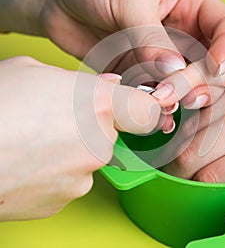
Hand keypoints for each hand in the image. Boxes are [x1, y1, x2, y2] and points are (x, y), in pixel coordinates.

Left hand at [0, 0, 224, 88]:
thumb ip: (152, 37)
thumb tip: (173, 72)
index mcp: (190, 3)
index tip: (218, 69)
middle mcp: (180, 31)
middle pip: (207, 62)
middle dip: (200, 80)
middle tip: (181, 94)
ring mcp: (158, 54)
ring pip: (181, 82)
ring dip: (178, 97)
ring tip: (167, 107)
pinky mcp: (137, 71)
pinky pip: (152, 91)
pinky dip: (155, 105)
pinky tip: (155, 116)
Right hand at [0, 56, 161, 220]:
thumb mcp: (36, 71)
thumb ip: (83, 81)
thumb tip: (110, 86)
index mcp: (98, 104)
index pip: (147, 110)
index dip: (143, 108)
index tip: (137, 109)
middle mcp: (99, 142)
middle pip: (111, 132)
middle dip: (92, 125)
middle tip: (59, 119)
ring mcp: (84, 174)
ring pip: (90, 156)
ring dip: (72, 149)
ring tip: (36, 141)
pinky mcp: (67, 199)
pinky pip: (72, 179)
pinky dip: (58, 171)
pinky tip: (30, 162)